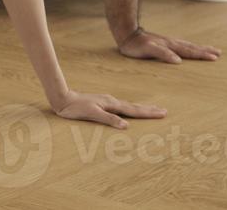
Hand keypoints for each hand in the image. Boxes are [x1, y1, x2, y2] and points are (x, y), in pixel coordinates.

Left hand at [51, 90, 166, 129]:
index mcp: (112, 104)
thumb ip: (109, 119)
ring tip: (151, 109)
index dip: (149, 113)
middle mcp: (112, 101)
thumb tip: (126, 126)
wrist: (63, 99)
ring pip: (128, 105)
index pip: (134, 110)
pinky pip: (121, 106)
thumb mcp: (92, 114)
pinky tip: (129, 110)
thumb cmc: (76, 108)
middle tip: (164, 111)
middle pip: (134, 106)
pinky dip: (130, 109)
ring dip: (141, 108)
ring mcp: (107, 101)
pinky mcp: (102, 103)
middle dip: (149, 109)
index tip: (163, 113)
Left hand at [119, 27, 220, 63]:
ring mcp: (168, 42)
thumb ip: (163, 54)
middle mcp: (172, 43)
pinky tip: (190, 49)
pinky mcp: (164, 43)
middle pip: (192, 47)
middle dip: (206, 50)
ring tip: (211, 49)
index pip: (189, 51)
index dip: (202, 55)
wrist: (127, 33)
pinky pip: (182, 45)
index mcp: (170, 46)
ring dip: (200, 48)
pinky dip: (190, 47)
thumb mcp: (148, 50)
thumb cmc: (136, 45)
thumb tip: (178, 61)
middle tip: (219, 53)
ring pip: (188, 45)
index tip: (215, 57)